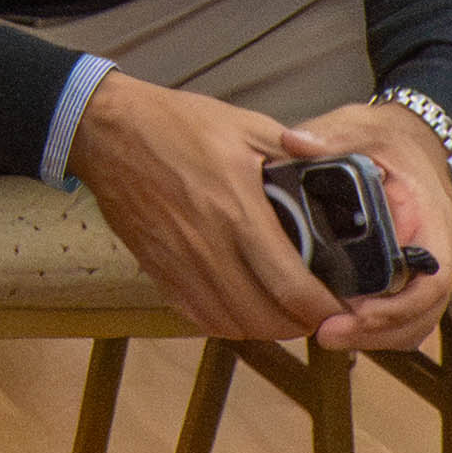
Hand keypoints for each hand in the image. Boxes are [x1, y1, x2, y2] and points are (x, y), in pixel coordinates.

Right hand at [66, 73, 372, 350]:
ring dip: (263, 328)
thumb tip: (339, 166)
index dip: (323, 308)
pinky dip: (225, 323)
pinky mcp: (156, 269)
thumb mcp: (246, 124)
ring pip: (229, 324)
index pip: (290, 285)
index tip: (342, 306)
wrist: (109, 131)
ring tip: (282, 312)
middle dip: (299, 324)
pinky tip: (240, 307)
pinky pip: (195, 316)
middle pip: (263, 318)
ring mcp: (178, 263)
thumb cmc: (178, 124)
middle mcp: (208, 245)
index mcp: (238, 209)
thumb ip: (295, 150)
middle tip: (317, 311)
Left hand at [271, 97, 451, 351]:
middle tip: (326, 333)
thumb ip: (334, 134)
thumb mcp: (365, 126)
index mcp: (433, 225)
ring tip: (325, 333)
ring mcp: (421, 269)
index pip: (431, 284)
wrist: (413, 139)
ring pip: (409, 323)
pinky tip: (334, 324)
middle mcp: (434, 255)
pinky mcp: (403, 275)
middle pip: (420, 315)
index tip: (355, 314)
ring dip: (373, 337)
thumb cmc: (392, 138)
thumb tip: (294, 142)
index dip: (397, 308)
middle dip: (377, 333)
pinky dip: (372, 329)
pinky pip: (396, 315)